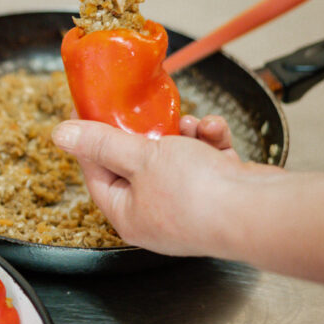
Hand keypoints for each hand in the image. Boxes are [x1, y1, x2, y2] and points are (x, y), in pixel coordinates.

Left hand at [52, 114, 270, 256]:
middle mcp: (154, 215)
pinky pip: (204, 162)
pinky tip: (214, 132)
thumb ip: (100, 143)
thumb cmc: (198, 194)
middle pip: (135, 163)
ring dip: (182, 134)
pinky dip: (209, 143)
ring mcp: (187, 206)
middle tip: (143, 108)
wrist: (263, 211)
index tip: (87, 109)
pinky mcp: (217, 194)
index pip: (95, 172)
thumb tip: (60, 135)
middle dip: (145, 132)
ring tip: (191, 123)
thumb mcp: (139, 158)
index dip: (89, 139)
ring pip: (174, 158)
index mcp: (127, 215)